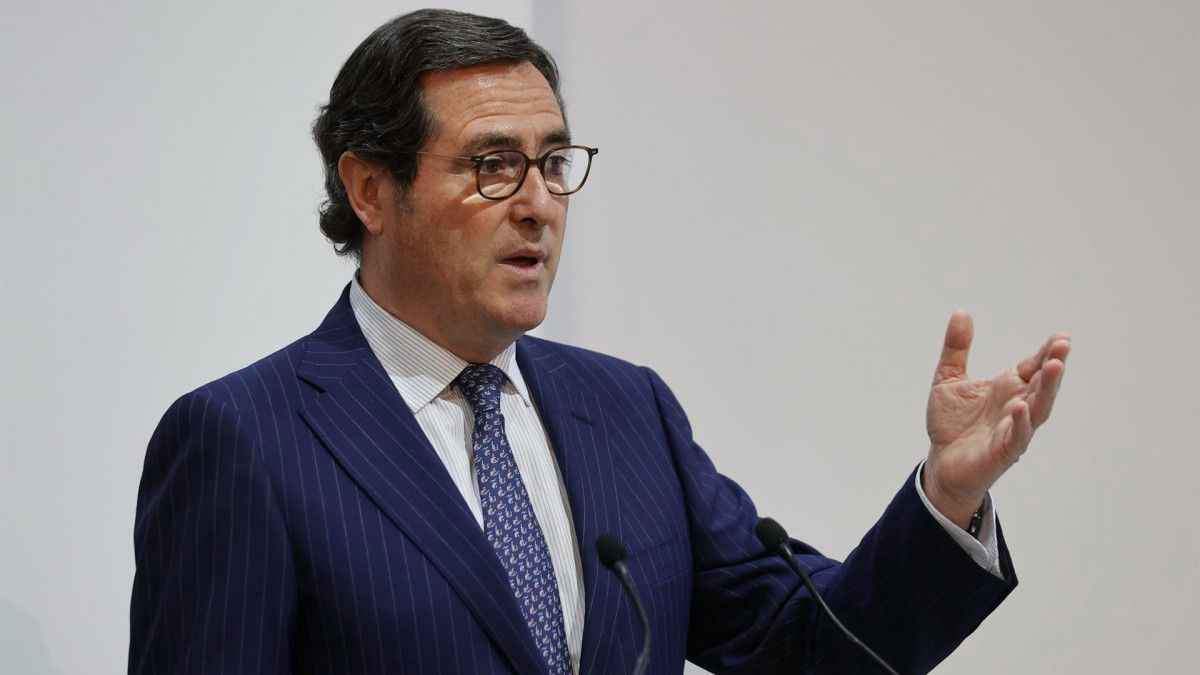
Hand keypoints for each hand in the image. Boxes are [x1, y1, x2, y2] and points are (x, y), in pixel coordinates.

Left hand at [923, 310, 1070, 528]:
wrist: (941, 462)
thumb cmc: (951, 423)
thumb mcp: (948, 378)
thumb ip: (956, 347)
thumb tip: (962, 312)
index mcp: (1008, 387)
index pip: (1034, 366)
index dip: (1047, 353)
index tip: (1060, 337)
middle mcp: (1017, 406)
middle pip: (1042, 384)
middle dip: (1053, 366)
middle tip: (1062, 346)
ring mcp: (1013, 429)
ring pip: (1037, 408)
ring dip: (1047, 390)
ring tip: (1053, 368)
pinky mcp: (1003, 451)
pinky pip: (1016, 436)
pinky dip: (1020, 423)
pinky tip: (1020, 407)